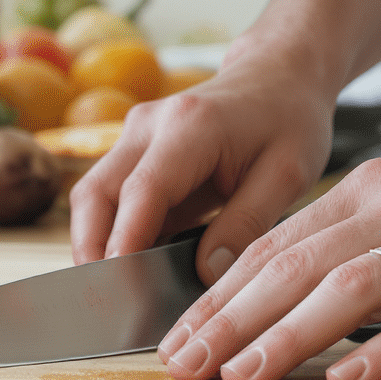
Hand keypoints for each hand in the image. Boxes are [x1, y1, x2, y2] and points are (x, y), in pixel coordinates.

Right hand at [68, 53, 334, 285]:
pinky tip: (130, 269)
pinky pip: (108, 197)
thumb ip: (246, 223)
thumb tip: (207, 274)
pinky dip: (110, 233)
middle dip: (92, 250)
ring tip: (114, 293)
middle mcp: (149, 125)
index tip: (120, 288)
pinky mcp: (133, 151)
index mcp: (190, 126)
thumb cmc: (288, 121)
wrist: (278, 77)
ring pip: (92, 196)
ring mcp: (134, 135)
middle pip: (95, 194)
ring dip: (94, 244)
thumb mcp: (287, 175)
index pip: (142, 191)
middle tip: (105, 302)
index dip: (125, 242)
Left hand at [155, 122, 380, 379]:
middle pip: (293, 266)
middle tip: (181, 364)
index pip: (273, 245)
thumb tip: (294, 286)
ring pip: (347, 289)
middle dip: (229, 319)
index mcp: (370, 192)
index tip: (177, 335)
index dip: (218, 293)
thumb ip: (361, 235)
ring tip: (239, 376)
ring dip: (285, 336)